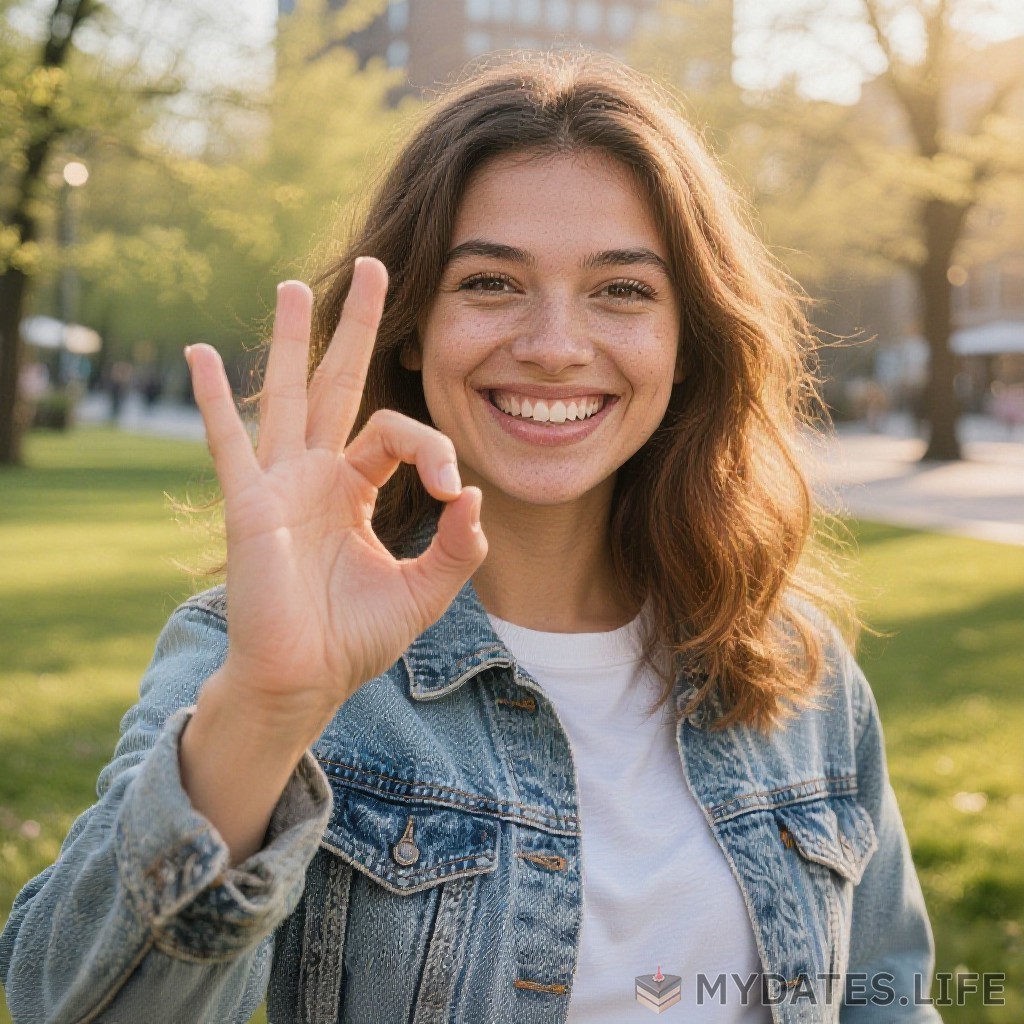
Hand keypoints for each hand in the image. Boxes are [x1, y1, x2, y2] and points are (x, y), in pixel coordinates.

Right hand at [185, 257, 486, 739]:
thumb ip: (457, 546)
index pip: (397, 433)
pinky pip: (228, 444)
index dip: (432, 448)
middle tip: (378, 265)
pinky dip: (212, 400)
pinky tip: (197, 354)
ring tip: (292, 283)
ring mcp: (278, 484)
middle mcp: (315, 474)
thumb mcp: (423, 591)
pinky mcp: (249, 505)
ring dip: (289, 339)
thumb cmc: (354, 639)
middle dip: (360, 326)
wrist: (303, 681)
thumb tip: (472, 493)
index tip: (453, 491)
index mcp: (354, 489)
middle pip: (340, 382)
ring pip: (286, 395)